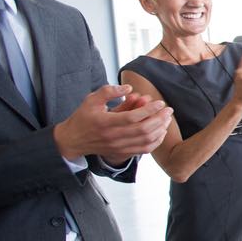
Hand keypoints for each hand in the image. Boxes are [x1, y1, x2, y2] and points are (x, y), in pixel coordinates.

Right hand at [54, 84, 172, 161]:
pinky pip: (144, 150)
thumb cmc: (83, 118)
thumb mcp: (91, 100)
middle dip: (159, 119)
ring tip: (166, 119)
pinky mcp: (122, 153)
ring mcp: (118, 146)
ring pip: (145, 141)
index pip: (132, 117)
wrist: (73, 140)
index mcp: (105, 122)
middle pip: (143, 130)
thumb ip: (109, 91)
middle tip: (168, 110)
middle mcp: (113, 136)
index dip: (149, 110)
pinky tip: (161, 132)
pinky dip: (155, 142)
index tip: (160, 103)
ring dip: (160, 130)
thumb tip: (129, 88)